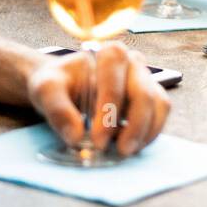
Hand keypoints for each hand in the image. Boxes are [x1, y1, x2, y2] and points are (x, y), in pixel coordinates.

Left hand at [28, 42, 170, 156]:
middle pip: (143, 94)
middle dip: (134, 127)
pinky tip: (131, 146)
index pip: (115, 83)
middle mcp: (133, 62)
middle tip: (119, 151)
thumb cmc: (58, 83)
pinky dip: (149, 134)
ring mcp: (145, 79)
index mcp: (109, 54)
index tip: (97, 140)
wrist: (65, 86)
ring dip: (145, 133)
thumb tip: (76, 136)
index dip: (109, 112)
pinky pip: (160, 116)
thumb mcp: (46, 90)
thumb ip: (58, 110)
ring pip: (158, 106)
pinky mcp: (151, 98)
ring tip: (125, 152)